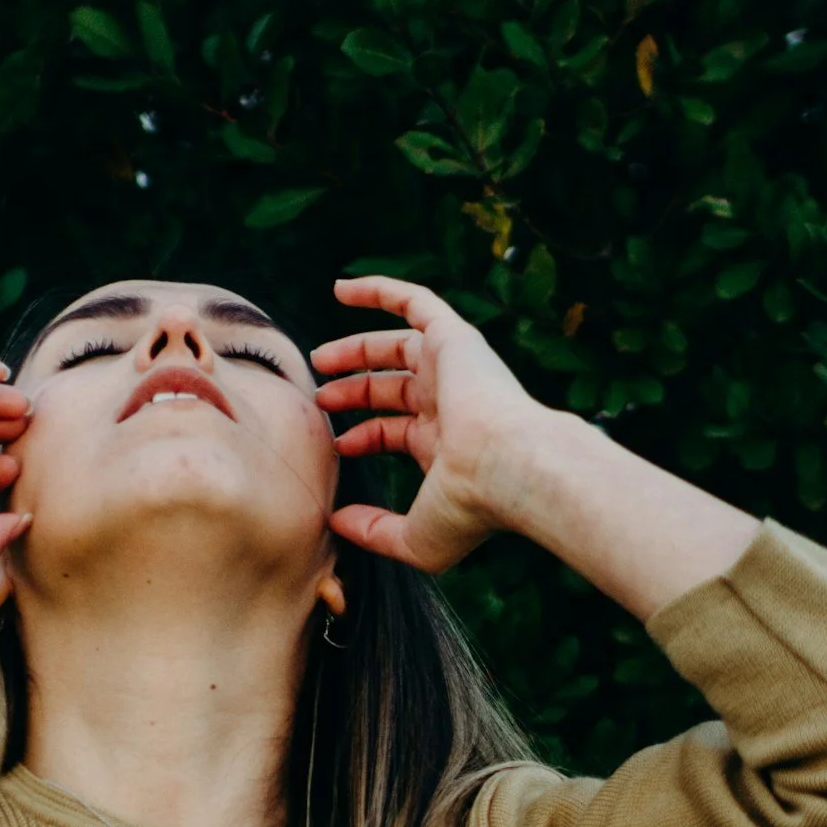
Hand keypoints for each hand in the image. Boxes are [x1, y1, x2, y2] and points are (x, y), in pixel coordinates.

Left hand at [311, 276, 546, 572]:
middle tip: (319, 398)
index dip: (363, 437)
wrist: (507, 467)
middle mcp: (452, 404)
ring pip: (399, 347)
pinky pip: (415, 301)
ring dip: (357, 350)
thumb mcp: (414, 537)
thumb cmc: (469, 509)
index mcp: (446, 446)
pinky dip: (379, 290)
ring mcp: (454, 369)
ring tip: (318, 359)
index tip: (336, 446)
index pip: (397, 432)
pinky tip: (340, 289)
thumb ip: (373, 532)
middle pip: (394, 389)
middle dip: (355, 392)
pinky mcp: (453, 339)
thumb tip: (335, 523)